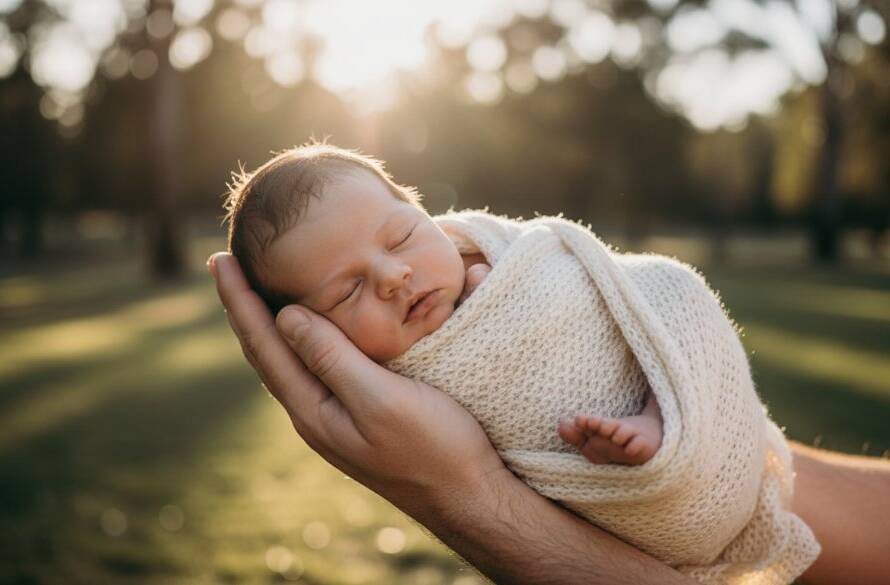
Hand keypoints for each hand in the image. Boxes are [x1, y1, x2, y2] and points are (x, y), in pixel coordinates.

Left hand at [208, 252, 505, 512]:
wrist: (466, 495)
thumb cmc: (433, 446)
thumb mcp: (381, 399)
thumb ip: (333, 359)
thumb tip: (286, 318)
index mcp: (313, 410)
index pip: (263, 344)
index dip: (240, 301)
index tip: (219, 259)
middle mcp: (314, 414)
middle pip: (266, 351)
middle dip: (244, 307)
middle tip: (225, 264)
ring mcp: (335, 417)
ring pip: (288, 359)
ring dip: (267, 321)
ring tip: (252, 290)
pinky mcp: (358, 414)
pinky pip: (313, 366)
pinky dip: (299, 337)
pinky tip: (306, 329)